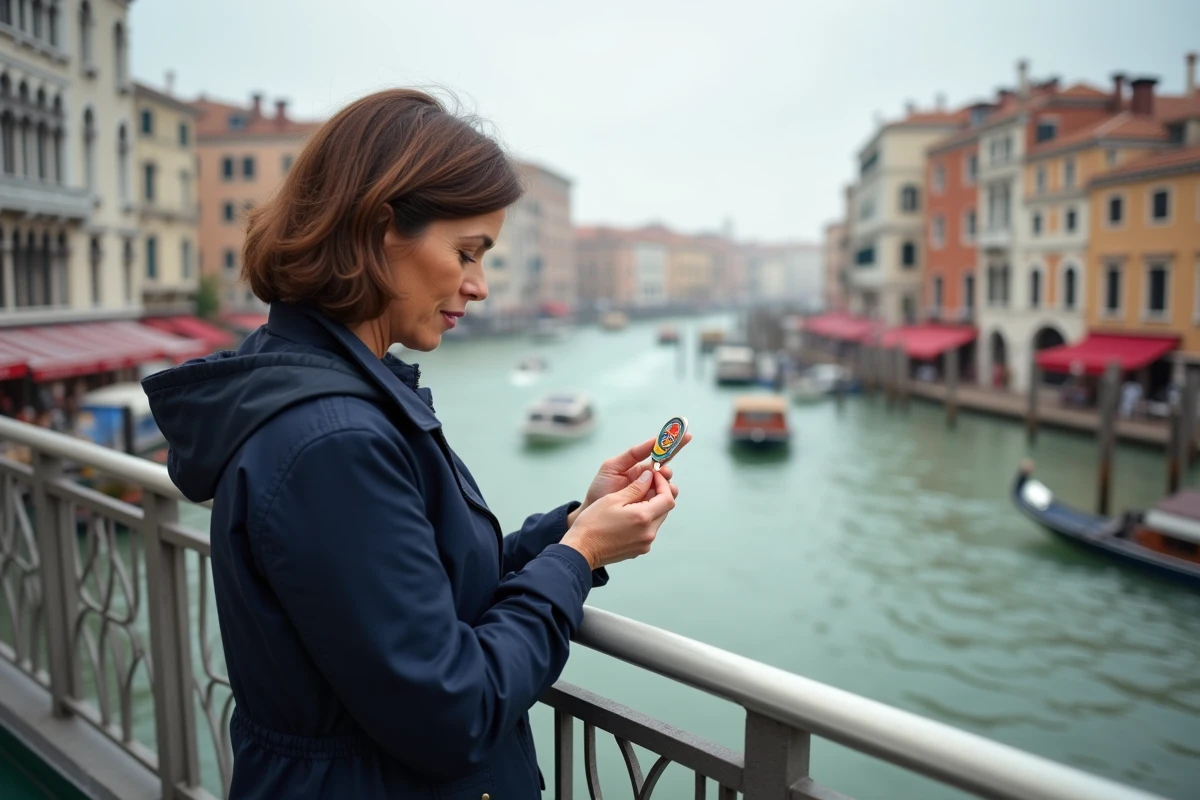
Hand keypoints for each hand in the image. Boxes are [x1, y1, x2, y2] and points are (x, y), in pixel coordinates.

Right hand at [561, 469, 675, 569]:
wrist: (582, 549)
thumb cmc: (593, 524)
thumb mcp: (613, 499)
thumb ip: (635, 487)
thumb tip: (648, 477)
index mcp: (643, 518)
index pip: (668, 498)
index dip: (663, 484)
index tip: (654, 476)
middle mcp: (648, 533)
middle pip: (665, 510)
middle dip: (658, 495)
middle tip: (646, 484)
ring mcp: (645, 544)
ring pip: (657, 520)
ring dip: (651, 507)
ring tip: (634, 499)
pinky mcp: (639, 550)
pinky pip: (648, 531)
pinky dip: (644, 520)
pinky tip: (629, 515)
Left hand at [580, 433, 691, 511]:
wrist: (593, 515)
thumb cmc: (600, 489)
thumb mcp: (613, 467)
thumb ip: (633, 453)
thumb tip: (654, 441)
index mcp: (641, 469)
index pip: (661, 456)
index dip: (674, 446)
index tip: (686, 436)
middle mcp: (649, 482)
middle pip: (667, 474)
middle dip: (667, 471)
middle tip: (660, 472)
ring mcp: (651, 497)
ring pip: (669, 489)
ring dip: (667, 485)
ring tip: (656, 485)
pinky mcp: (651, 511)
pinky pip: (664, 504)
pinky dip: (664, 499)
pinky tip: (655, 498)